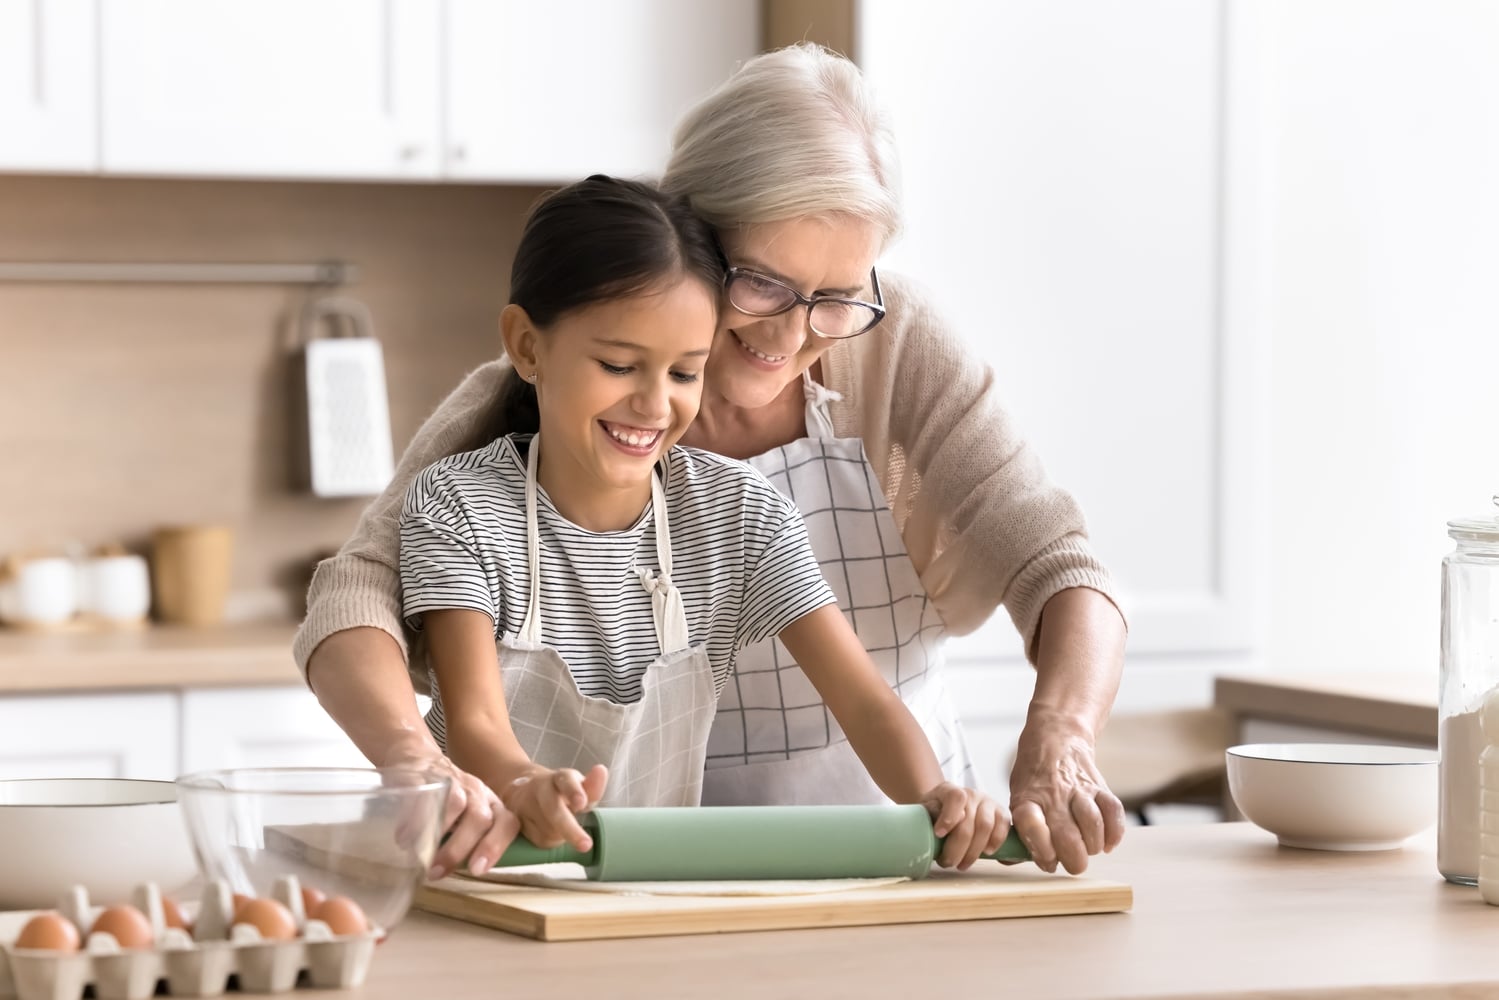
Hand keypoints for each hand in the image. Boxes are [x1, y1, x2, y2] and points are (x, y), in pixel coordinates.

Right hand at [379, 743, 519, 878]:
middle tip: (438, 871)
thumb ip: (461, 844)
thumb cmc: (444, 800)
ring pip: (455, 804)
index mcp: (490, 806)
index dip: (495, 847)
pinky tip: (404, 838)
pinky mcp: (427, 774)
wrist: (417, 758)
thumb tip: (447, 875)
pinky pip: (425, 794)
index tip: (477, 870)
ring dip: (437, 834)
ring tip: (420, 857)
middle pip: (480, 818)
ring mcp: (454, 781)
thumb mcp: (461, 819)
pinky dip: (414, 819)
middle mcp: (477, 793)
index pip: (507, 824)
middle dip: (460, 848)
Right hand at [499, 764, 608, 853]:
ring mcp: (524, 804)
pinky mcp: (513, 820)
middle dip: (570, 829)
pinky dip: (545, 840)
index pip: (566, 781)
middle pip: (553, 810)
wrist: (522, 789)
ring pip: (545, 830)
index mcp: (559, 778)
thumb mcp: (577, 786)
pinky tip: (548, 835)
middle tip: (585, 845)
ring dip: (559, 836)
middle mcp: (539, 788)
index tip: (581, 803)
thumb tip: (601, 770)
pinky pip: (533, 839)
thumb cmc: (560, 792)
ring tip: (564, 832)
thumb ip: (592, 787)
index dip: (574, 791)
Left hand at [920, 782, 1007, 869]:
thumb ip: (931, 817)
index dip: (949, 817)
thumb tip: (943, 831)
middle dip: (958, 847)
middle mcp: (971, 793)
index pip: (955, 797)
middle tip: (948, 862)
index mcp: (949, 790)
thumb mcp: (924, 813)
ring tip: (963, 864)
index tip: (938, 834)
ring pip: (986, 826)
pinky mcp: (1000, 812)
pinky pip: (1003, 827)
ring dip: (974, 851)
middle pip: (969, 820)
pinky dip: (996, 842)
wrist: (945, 812)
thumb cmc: (933, 815)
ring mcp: (987, 802)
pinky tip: (986, 853)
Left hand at [1008, 715, 1125, 873]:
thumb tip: (1011, 860)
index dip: (1041, 849)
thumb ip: (1019, 830)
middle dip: (1073, 860)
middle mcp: (1053, 795)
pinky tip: (1106, 842)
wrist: (1056, 738)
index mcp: (1028, 799)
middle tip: (1072, 863)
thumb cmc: (1034, 776)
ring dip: (1092, 846)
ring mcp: (1079, 790)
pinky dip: (1114, 833)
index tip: (1048, 861)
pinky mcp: (1100, 787)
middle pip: (1067, 835)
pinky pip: (1113, 812)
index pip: (1031, 826)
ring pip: (1092, 824)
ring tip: (1087, 848)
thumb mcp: (1017, 796)